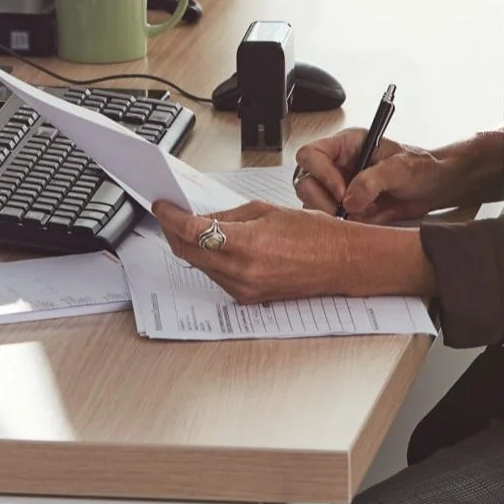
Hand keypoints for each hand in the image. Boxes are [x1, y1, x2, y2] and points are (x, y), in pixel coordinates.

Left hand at [152, 201, 434, 305]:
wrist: (342, 263)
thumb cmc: (315, 235)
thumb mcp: (267, 211)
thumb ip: (229, 214)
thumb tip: (202, 216)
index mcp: (246, 245)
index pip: (192, 231)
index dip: (170, 217)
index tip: (161, 206)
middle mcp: (241, 272)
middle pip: (187, 252)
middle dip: (173, 232)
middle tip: (169, 215)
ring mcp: (243, 289)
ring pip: (199, 265)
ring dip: (190, 246)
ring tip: (191, 226)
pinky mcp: (248, 298)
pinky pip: (216, 277)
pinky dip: (209, 259)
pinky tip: (212, 246)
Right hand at [294, 130, 483, 224]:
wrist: (438, 187)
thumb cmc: (423, 166)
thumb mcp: (400, 168)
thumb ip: (373, 181)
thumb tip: (349, 199)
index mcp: (346, 146)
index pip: (311, 155)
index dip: (321, 173)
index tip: (341, 191)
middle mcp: (339, 166)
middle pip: (305, 181)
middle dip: (321, 199)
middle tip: (343, 211)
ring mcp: (341, 188)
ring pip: (314, 203)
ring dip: (331, 214)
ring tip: (358, 216)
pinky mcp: (349, 209)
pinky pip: (333, 221)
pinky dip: (343, 226)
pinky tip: (364, 222)